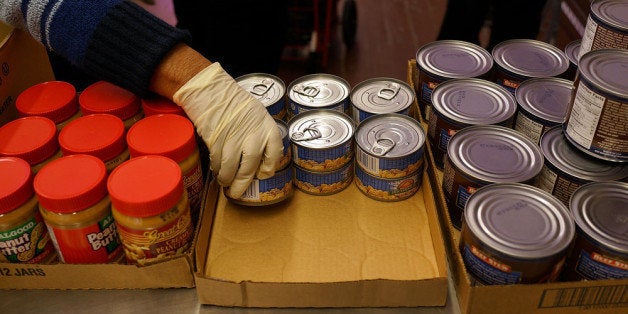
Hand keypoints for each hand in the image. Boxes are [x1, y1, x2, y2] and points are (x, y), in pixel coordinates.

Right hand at [173, 63, 282, 197]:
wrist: (211, 90)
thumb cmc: (233, 101)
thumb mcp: (256, 113)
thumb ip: (259, 133)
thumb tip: (258, 158)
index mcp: (266, 126)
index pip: (275, 152)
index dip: (269, 166)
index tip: (263, 174)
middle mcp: (253, 134)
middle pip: (251, 166)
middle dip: (243, 183)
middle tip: (238, 192)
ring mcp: (234, 138)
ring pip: (232, 168)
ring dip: (228, 179)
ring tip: (225, 183)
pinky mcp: (216, 140)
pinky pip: (218, 162)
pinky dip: (217, 170)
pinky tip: (217, 171)